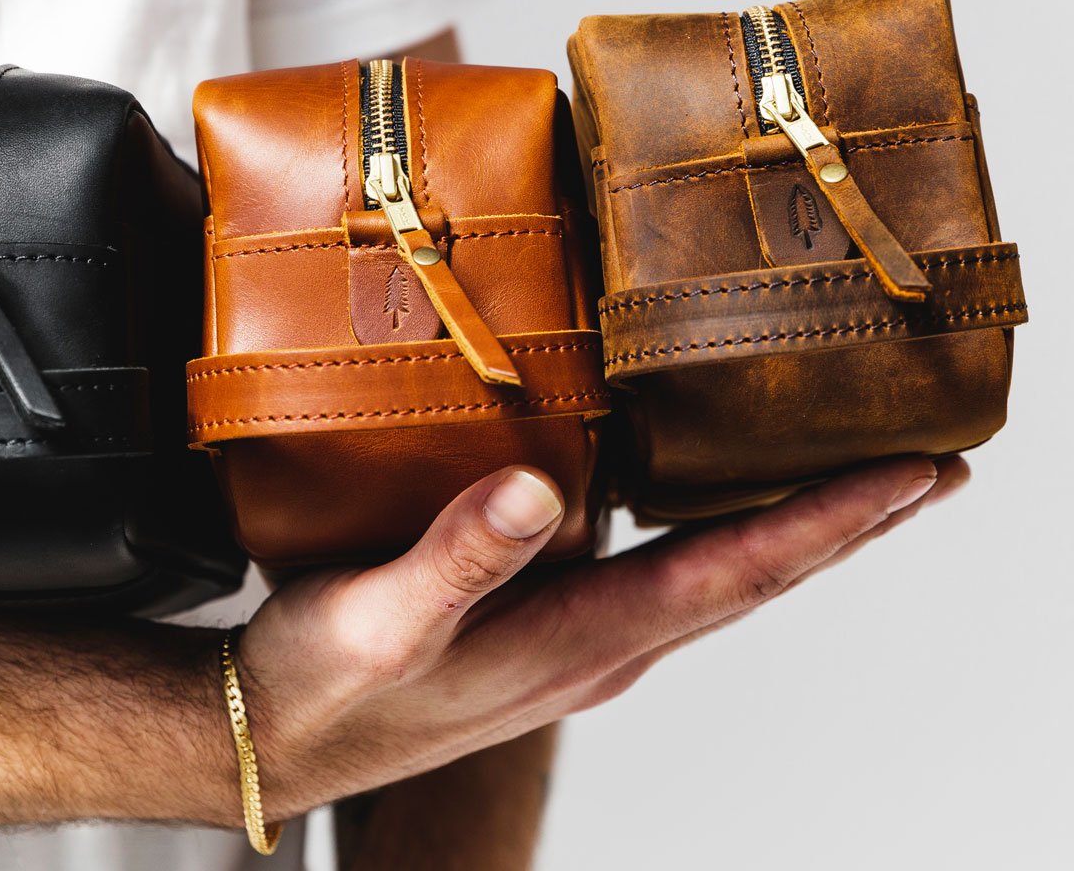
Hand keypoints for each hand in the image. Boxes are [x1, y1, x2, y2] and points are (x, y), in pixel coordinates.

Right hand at [239, 454, 966, 817]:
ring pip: (708, 566)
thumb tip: (540, 491)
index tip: (918, 478)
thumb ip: (459, 558)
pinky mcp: (541, 613)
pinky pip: (651, 560)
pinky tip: (698, 483)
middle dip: (845, 521)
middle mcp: (602, 642)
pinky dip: (705, 519)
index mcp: (581, 642)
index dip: (832, 524)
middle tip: (929, 466)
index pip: (737, 573)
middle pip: (751, 570)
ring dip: (787, 520)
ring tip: (843, 467)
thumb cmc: (324, 689)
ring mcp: (577, 633)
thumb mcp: (378, 624)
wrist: (274, 736)